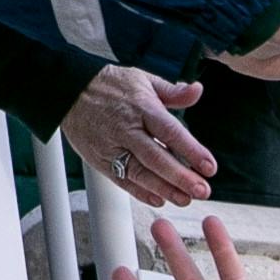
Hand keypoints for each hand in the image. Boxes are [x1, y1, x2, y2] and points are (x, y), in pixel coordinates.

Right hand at [62, 65, 214, 207]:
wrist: (69, 92)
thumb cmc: (112, 86)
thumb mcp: (143, 80)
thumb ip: (172, 92)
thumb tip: (197, 90)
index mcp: (142, 107)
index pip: (170, 132)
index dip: (191, 150)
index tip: (210, 167)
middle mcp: (127, 129)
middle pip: (156, 158)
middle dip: (181, 177)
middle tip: (202, 191)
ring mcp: (112, 147)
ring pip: (140, 173)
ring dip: (164, 189)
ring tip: (185, 199)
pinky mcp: (101, 160)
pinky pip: (122, 180)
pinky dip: (141, 192)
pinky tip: (160, 199)